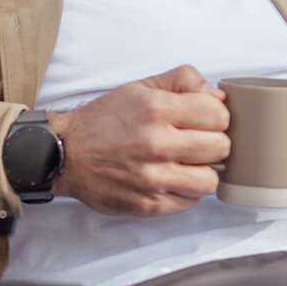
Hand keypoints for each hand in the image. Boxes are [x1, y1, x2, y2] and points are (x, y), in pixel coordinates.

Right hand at [45, 65, 229, 215]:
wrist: (65, 153)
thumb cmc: (105, 119)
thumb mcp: (141, 86)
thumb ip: (183, 80)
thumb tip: (219, 95)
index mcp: (157, 109)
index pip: (219, 114)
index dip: (216, 116)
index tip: (204, 119)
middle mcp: (156, 144)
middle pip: (221, 148)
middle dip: (214, 143)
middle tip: (198, 142)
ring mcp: (152, 178)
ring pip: (210, 180)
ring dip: (203, 171)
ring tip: (189, 164)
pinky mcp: (148, 205)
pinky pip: (189, 202)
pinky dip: (186, 192)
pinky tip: (171, 179)